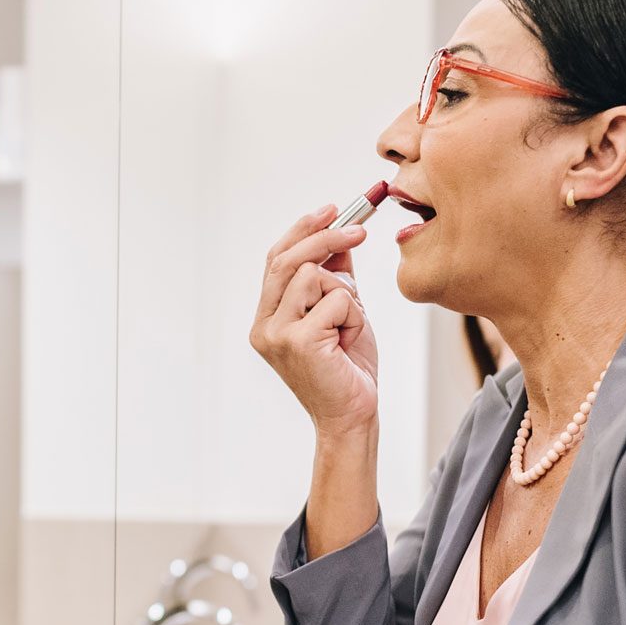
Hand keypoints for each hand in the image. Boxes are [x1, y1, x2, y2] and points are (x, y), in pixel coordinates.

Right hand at [249, 205, 378, 437]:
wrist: (353, 415)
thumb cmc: (348, 368)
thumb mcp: (342, 312)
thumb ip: (334, 277)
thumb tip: (341, 236)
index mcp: (266, 317)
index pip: (276, 259)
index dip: (302, 230)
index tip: (331, 209)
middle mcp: (263, 325)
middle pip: (287, 259)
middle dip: (326, 236)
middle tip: (361, 228)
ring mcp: (276, 334)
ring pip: (313, 275)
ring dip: (345, 292)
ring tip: (349, 325)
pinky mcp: (297, 342)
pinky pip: (335, 299)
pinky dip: (353, 314)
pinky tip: (349, 340)